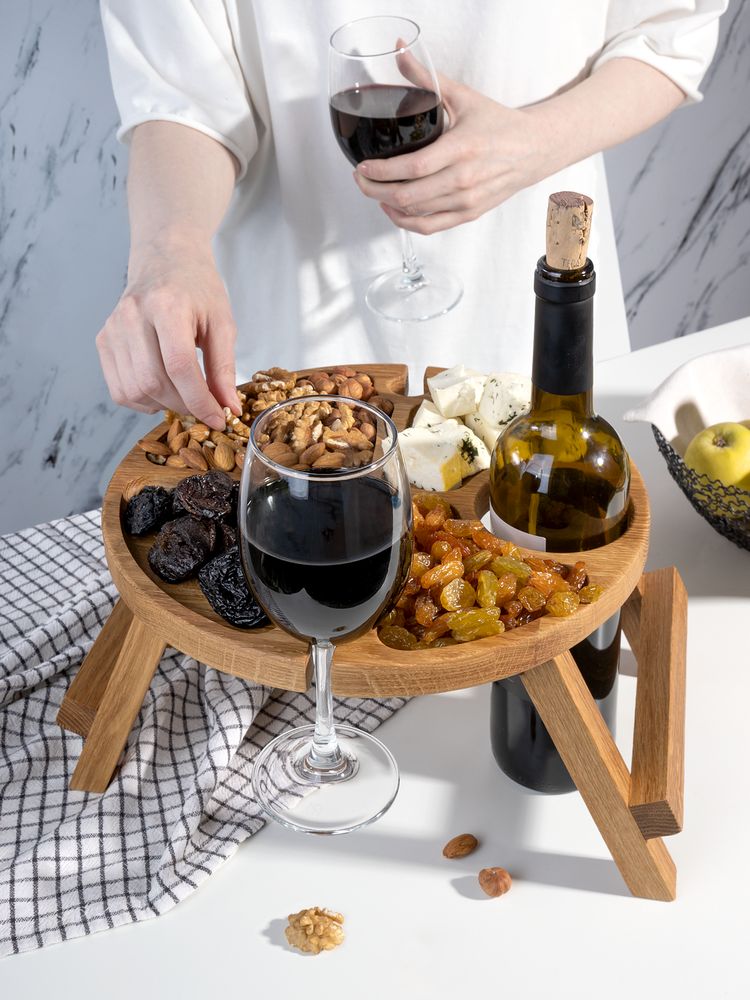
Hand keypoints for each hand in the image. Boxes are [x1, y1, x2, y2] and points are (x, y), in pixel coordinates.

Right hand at [96, 239, 239, 428]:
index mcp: (166, 305)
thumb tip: (228, 408)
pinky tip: (162, 390)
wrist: (165, 259)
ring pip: (134, 390)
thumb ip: (224, 368)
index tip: (218, 418)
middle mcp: (132, 316)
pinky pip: (119, 389)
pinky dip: (143, 400)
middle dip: (184, 405)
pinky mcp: (103, 340)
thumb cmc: (197, 288)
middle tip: (204, 406)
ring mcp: (112, 328)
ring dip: (164, 404)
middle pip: (154, 382)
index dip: (199, 400)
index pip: (179, 367)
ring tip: (184, 394)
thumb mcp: (222, 323)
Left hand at [353, 71, 546, 234]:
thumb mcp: (463, 96)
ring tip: (373, 190)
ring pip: (416, 213)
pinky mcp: (468, 214)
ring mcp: (466, 201)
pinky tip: (393, 209)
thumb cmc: (498, 124)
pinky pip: (429, 227)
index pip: (413, 167)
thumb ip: (426, 78)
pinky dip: (406, 222)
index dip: (382, 172)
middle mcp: (463, 179)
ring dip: (387, 204)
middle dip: (375, 190)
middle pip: (408, 196)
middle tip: (361, 179)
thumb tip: (399, 51)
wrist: (532, 149)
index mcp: (461, 149)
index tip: (362, 167)